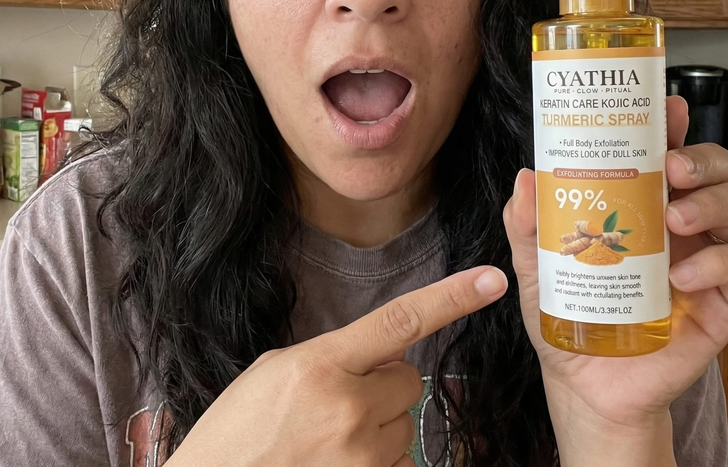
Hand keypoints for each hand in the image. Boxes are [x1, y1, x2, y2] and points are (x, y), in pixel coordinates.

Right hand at [166, 265, 506, 465]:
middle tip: (338, 404)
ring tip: (326, 444)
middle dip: (384, 387)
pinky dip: (374, 464)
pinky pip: (398, 466)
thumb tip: (389, 353)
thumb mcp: (276, 372)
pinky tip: (335, 463)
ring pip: (403, 427)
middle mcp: (349, 409)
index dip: (451, 297)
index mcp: (321, 365)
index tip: (491, 280)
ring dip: (377, 430)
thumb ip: (335, 355)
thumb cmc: (236, 433)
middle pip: (409, 382)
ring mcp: (361, 459)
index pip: (401, 320)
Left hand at [505, 96, 727, 465]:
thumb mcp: (537, 265)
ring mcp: (707, 258)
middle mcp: (679, 223)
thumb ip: (527, 224)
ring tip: (676, 219)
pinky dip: (723, 264)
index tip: (666, 108)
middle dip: (702, 158)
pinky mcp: (726, 300)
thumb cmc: (567, 314)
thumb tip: (526, 177)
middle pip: (716, 170)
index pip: (666, 152)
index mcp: (639, 204)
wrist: (585, 382)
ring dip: (716, 203)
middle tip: (672, 169)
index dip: (673, 126)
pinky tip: (683, 280)